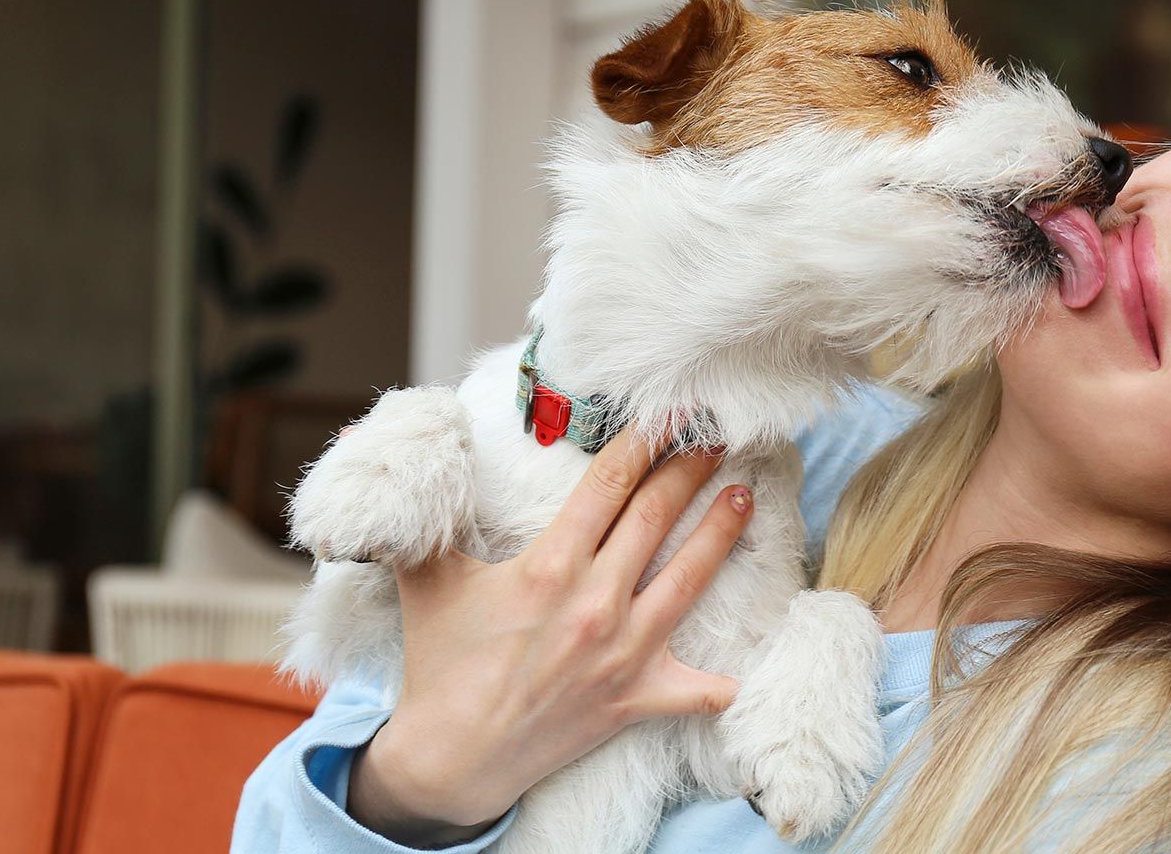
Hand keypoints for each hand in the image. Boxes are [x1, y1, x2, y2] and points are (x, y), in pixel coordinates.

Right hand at [346, 432, 751, 845]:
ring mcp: (621, 653)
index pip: (608, 485)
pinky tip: (746, 663)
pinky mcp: (635, 698)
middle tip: (719, 437)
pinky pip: (695, 692)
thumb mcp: (428, 581)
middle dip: (689, 470)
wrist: (450, 759)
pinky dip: (722, 682)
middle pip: (654, 518)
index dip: (643, 442)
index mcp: (548, 568)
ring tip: (743, 496)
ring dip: (720, 534)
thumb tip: (424, 462)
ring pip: (688, 581)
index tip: (669, 413)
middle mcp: (593, 604)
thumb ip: (430, 522)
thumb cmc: (441, 663)